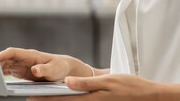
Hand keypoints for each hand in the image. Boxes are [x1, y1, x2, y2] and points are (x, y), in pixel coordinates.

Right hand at [0, 47, 87, 81]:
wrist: (64, 69)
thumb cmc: (60, 67)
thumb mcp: (54, 70)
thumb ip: (44, 69)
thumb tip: (34, 69)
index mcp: (31, 55)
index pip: (13, 52)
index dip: (2, 55)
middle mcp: (25, 59)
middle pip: (6, 58)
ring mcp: (22, 65)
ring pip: (6, 64)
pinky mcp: (22, 71)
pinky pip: (9, 70)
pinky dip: (1, 73)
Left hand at [28, 74, 169, 100]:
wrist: (148, 98)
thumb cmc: (131, 87)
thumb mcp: (109, 80)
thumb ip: (86, 82)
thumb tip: (67, 81)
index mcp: (91, 99)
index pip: (63, 100)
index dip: (46, 99)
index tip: (31, 97)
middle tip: (32, 99)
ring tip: (45, 100)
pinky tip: (67, 99)